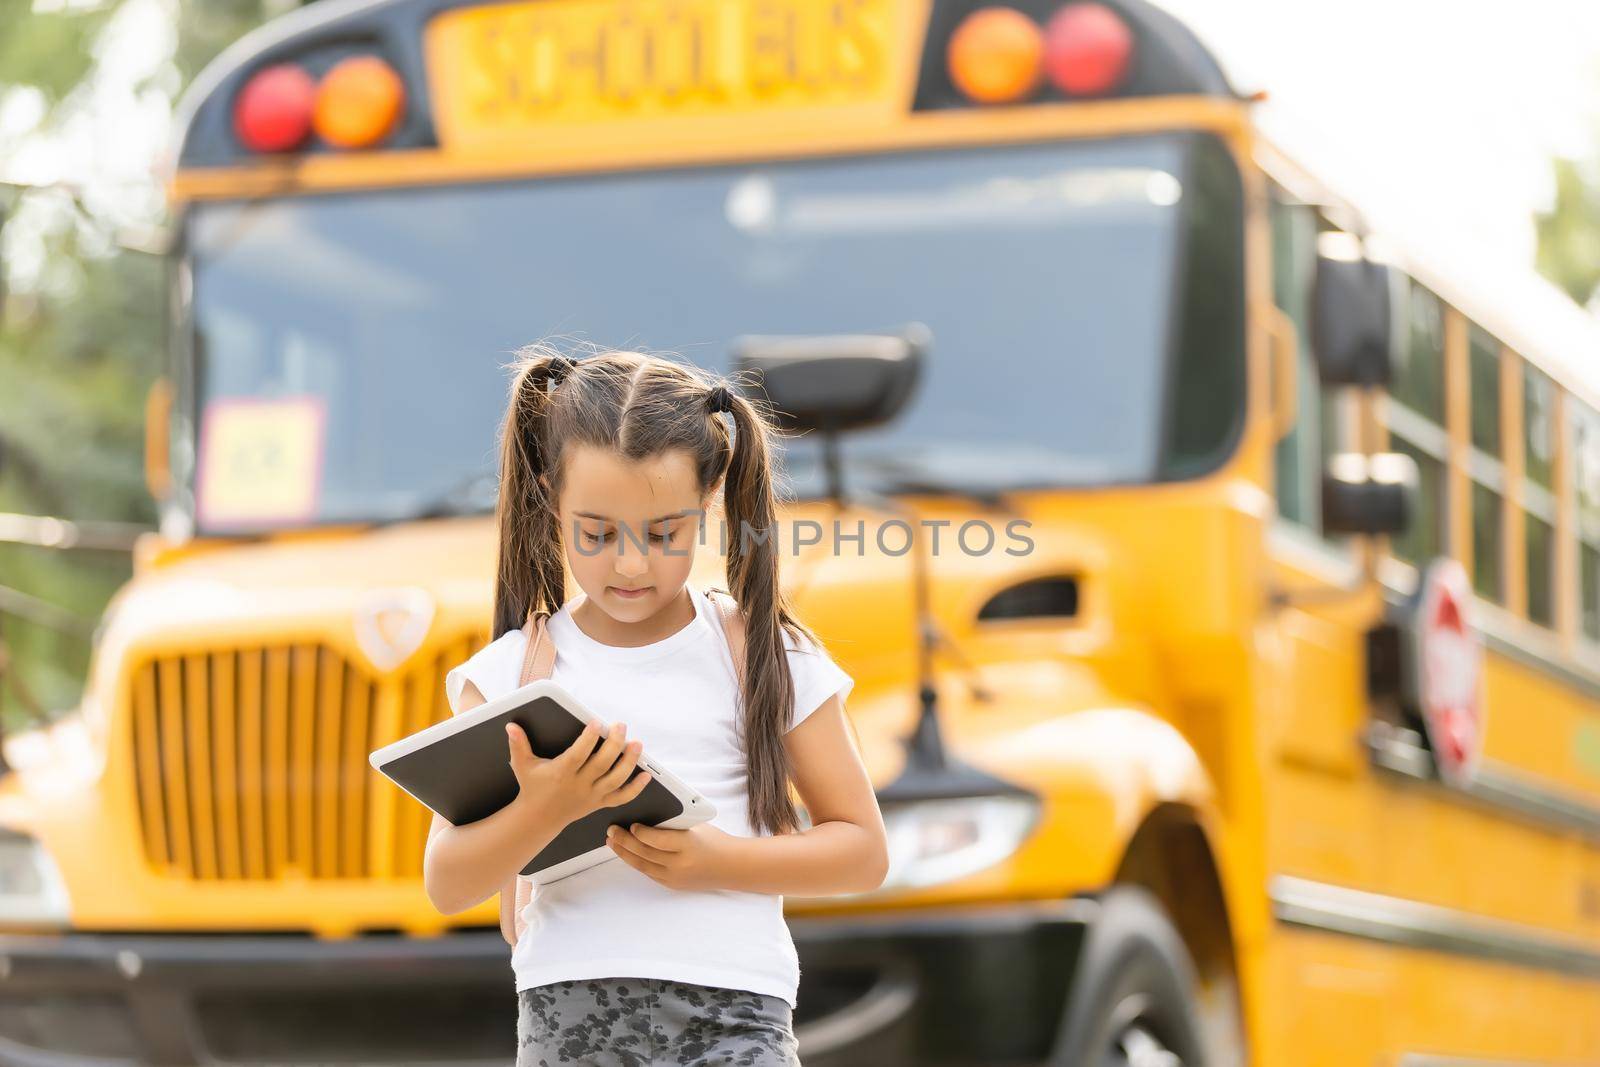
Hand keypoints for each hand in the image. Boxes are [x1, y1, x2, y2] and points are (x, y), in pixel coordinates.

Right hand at [505, 720, 650, 826]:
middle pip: (601, 765)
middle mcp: (579, 785)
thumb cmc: (532, 787)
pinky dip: (635, 788)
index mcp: (561, 773)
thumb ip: (518, 744)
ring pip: (615, 780)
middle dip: (614, 744)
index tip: (596, 723)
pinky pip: (621, 798)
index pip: (578, 755)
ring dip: (629, 762)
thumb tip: (511, 726)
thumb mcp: (522, 765)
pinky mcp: (600, 803)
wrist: (538, 818)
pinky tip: (646, 776)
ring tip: (637, 744)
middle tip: (620, 726)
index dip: (588, 739)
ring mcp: (592, 795)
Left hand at [605, 822, 740, 890]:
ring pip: (642, 865)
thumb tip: (647, 816)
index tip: (630, 825)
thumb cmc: (714, 841)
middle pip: (645, 852)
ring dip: (624, 853)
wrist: (731, 866)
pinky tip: (627, 853)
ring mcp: (675, 877)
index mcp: (687, 844)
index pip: (657, 839)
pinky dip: (636, 862)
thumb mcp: (697, 826)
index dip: (640, 833)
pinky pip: (648, 872)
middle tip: (611, 831)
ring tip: (611, 842)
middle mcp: (679, 864)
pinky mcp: (672, 884)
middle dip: (624, 841)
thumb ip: (673, 824)